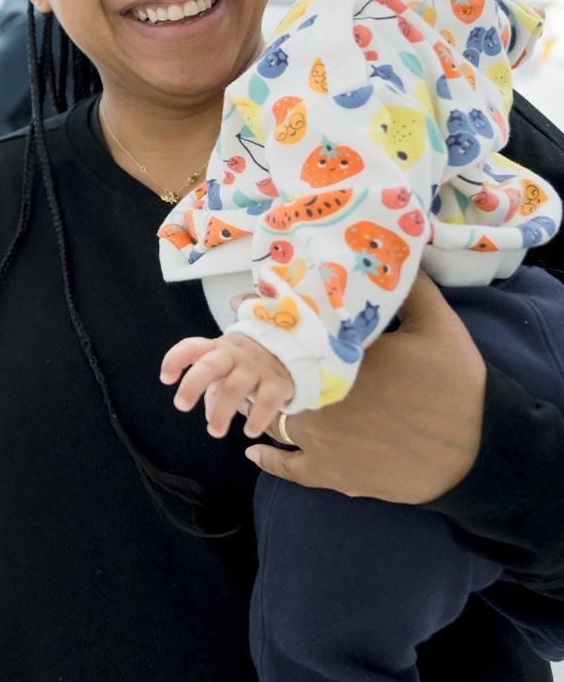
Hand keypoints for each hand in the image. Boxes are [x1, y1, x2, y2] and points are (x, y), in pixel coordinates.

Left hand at [161, 331, 294, 438]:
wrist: (293, 351)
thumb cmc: (248, 363)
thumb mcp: (228, 369)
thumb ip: (214, 390)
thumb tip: (210, 416)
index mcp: (217, 348)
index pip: (192, 347)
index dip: (176, 359)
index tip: (166, 378)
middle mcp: (235, 355)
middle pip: (210, 365)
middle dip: (192, 384)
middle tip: (181, 406)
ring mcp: (257, 367)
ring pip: (235, 387)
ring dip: (222, 412)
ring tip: (214, 431)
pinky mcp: (279, 382)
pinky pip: (267, 401)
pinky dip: (257, 418)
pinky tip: (249, 432)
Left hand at [246, 275, 485, 503]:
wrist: (481, 450)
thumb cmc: (458, 387)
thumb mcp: (438, 327)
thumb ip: (410, 291)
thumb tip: (392, 258)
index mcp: (338, 361)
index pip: (291, 334)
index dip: (271, 319)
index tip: (248, 304)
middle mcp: (320, 400)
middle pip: (276, 377)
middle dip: (262, 362)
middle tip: (251, 350)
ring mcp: (322, 440)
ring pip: (275, 418)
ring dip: (264, 405)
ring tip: (254, 392)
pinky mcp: (331, 473)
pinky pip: (288, 467)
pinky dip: (269, 459)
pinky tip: (254, 450)